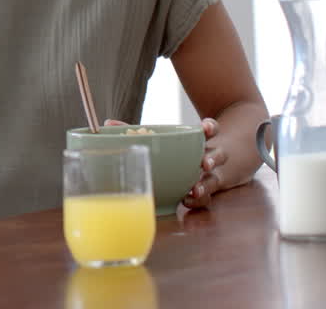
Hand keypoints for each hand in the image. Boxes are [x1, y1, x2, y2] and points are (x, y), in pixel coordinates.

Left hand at [103, 118, 225, 209]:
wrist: (210, 169)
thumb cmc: (178, 153)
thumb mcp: (163, 139)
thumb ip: (136, 131)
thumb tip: (108, 123)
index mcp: (199, 141)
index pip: (211, 130)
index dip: (210, 127)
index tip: (206, 128)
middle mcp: (208, 157)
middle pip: (218, 155)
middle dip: (211, 159)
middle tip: (203, 164)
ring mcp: (211, 176)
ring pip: (214, 180)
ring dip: (205, 185)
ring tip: (194, 189)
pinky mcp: (207, 194)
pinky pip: (206, 199)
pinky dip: (197, 201)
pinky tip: (186, 202)